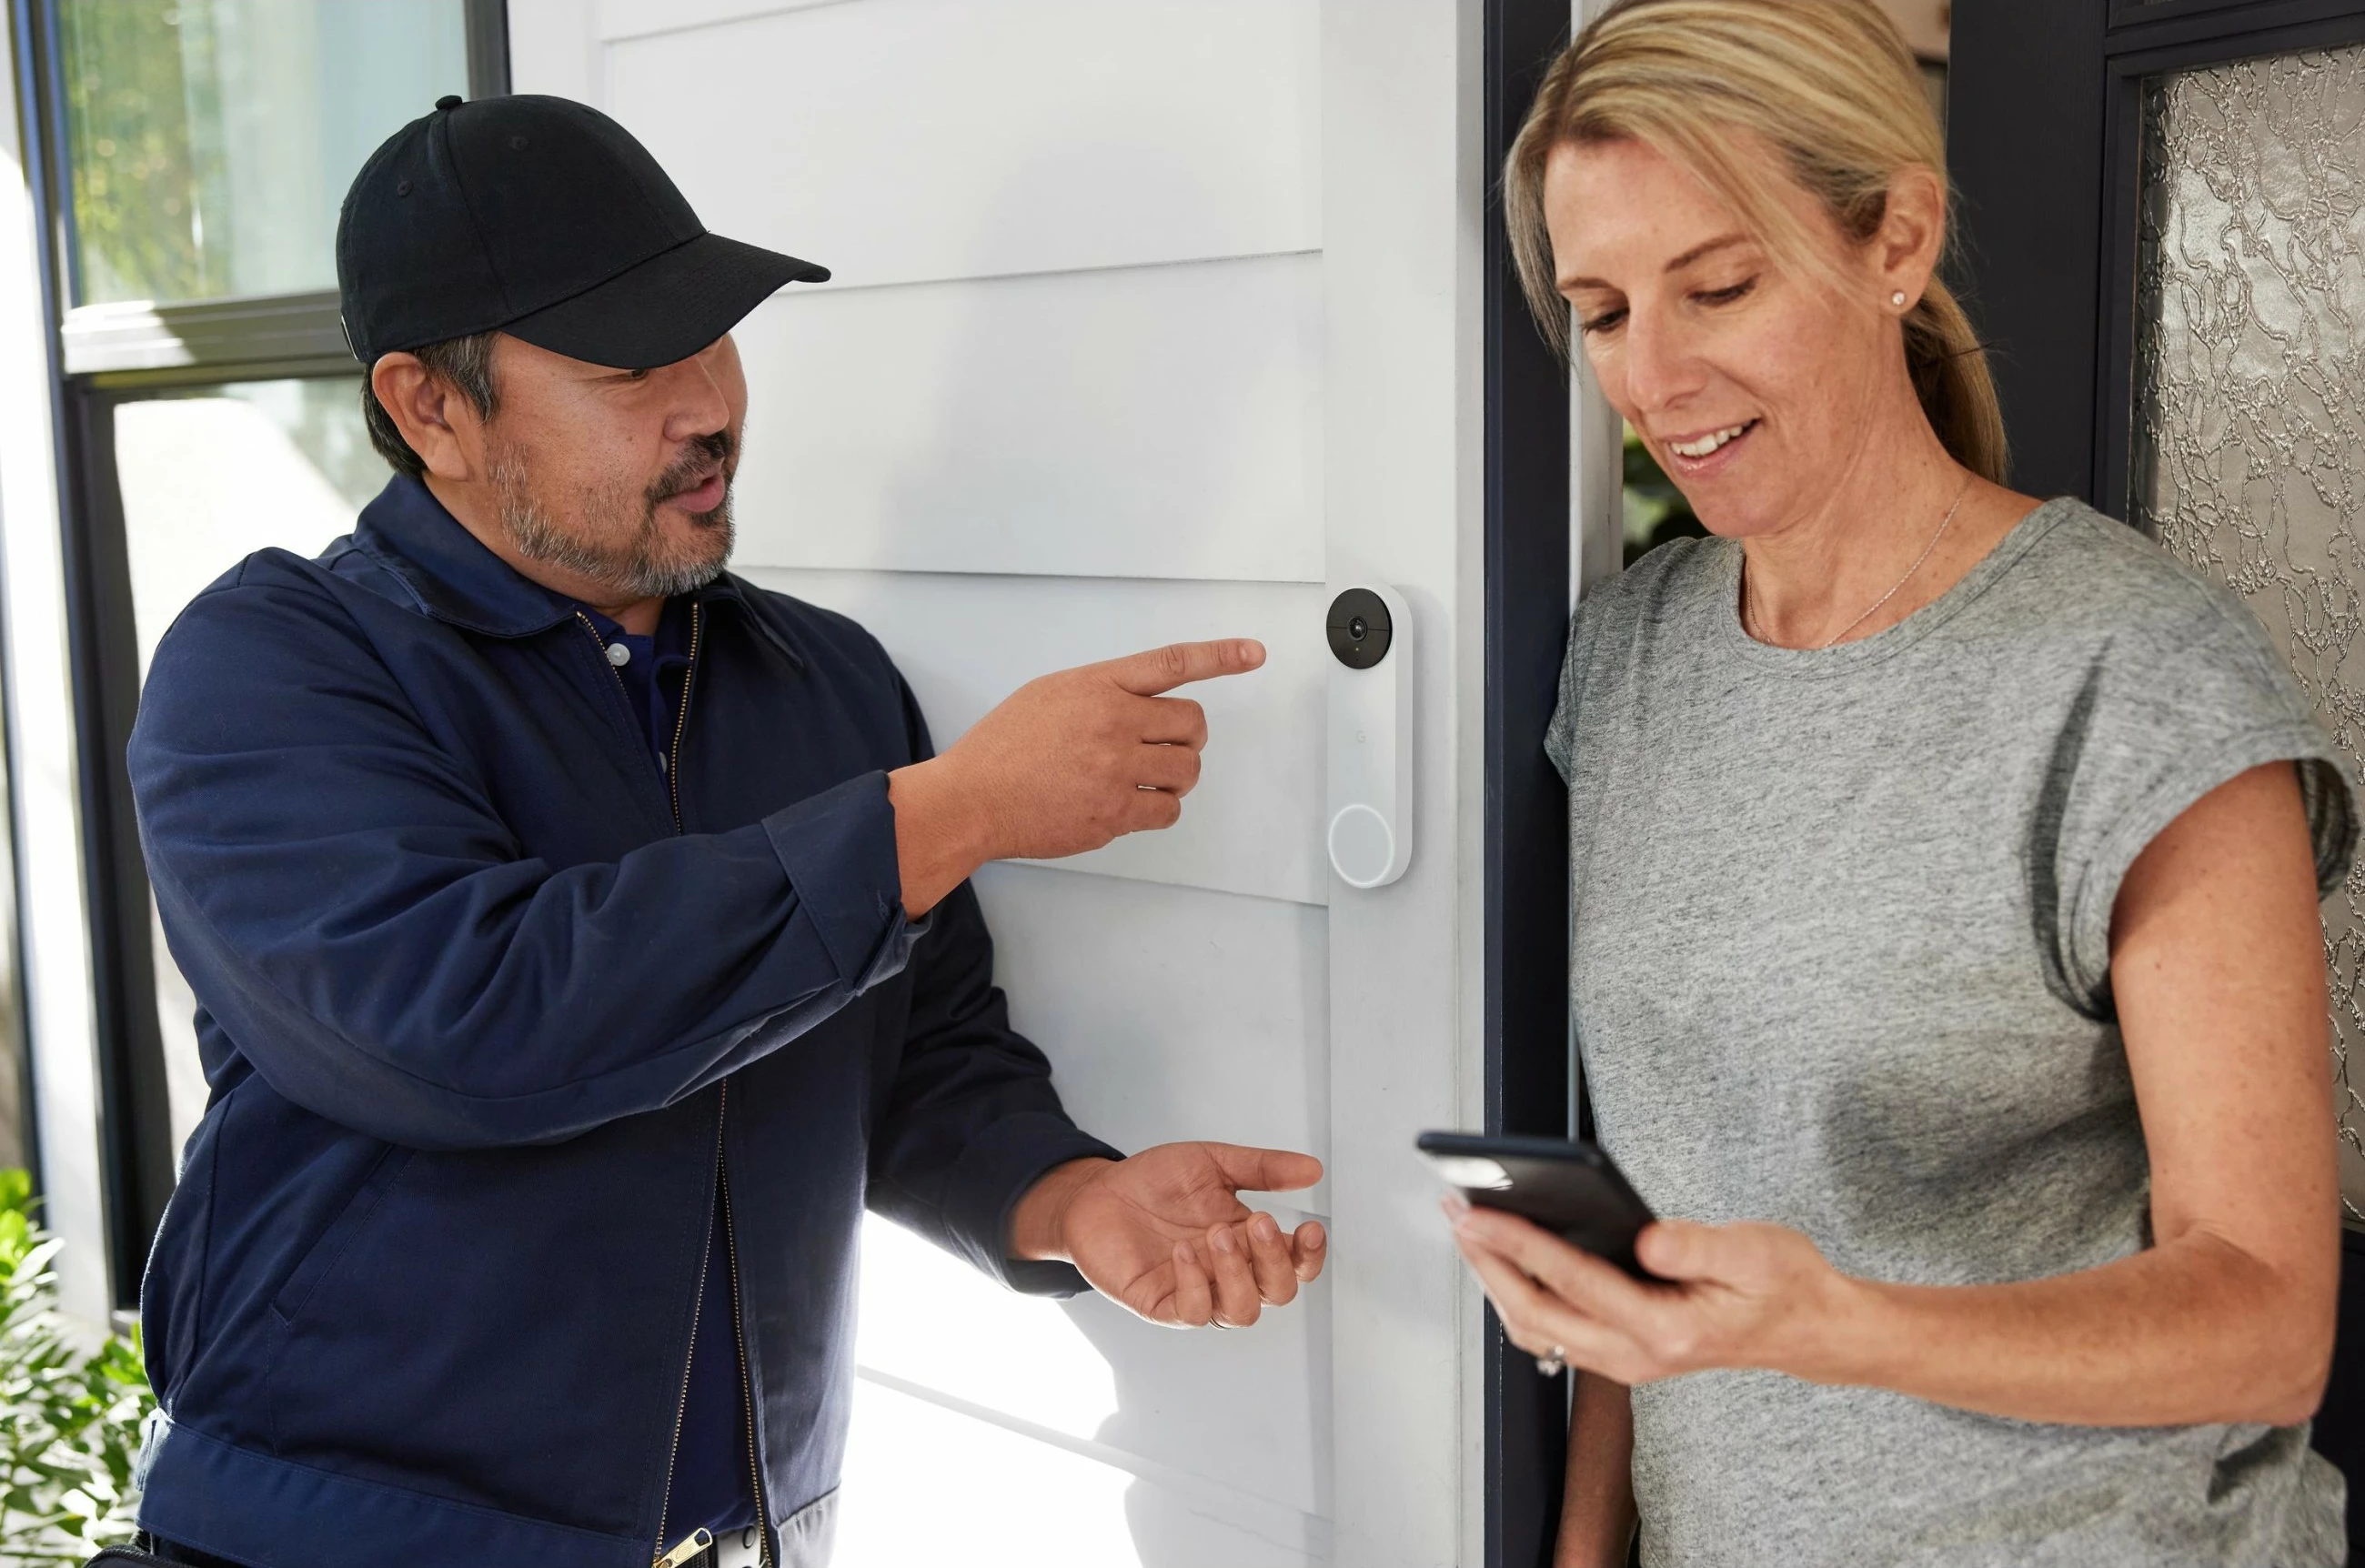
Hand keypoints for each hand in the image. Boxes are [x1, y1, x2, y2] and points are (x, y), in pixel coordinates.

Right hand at [889, 639, 1265, 913]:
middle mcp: (1113, 723)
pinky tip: (1131, 802)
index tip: (1254, 653)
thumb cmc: (1004, 747)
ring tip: (1146, 777)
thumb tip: (1144, 705)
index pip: (1172, 663)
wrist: (973, 799)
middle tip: (1168, 746)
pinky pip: (1166, 811)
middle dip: (1189, 737)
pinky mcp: (1114, 814)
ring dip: (1177, 775)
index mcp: (1098, 686)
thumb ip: (1103, 692)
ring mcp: (1116, 771)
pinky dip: (1158, 807)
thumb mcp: (1051, 694)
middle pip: (1193, 725)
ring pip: (1187, 771)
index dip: (1220, 656)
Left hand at [1011, 1144, 1326, 1327]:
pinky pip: (1193, 1312)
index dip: (1310, 1255)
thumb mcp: (1213, 1163)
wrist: (1097, 1193)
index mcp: (1248, 1242)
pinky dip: (1195, 1285)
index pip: (1296, 1264)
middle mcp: (1229, 1273)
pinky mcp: (1162, 1304)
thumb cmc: (1156, 1182)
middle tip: (1256, 1220)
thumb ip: (1262, 1168)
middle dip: (1275, 1260)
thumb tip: (1313, 1169)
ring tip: (1217, 1234)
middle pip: (1276, 1293)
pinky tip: (1183, 1252)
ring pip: (1240, 1312)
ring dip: (1237, 1274)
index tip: (1310, 1227)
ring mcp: (1197, 1291)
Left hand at [1448, 1201, 1862, 1385]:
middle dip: (1488, 1263)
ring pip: (1539, 1330)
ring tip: (1470, 1234)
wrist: (1810, 1331)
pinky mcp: (1625, 1353)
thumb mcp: (1753, 1251)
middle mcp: (1637, 1355)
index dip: (1517, 1243)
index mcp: (1666, 1328)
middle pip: (1537, 1313)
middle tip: (1455, 1214)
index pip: (1571, 1281)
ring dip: (1497, 1283)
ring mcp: (1627, 1361)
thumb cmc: (1784, 1285)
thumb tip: (1641, 1238)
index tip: (1477, 1213)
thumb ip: (1694, 1245)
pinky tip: (1508, 1263)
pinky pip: (1556, 1333)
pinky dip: (1521, 1298)